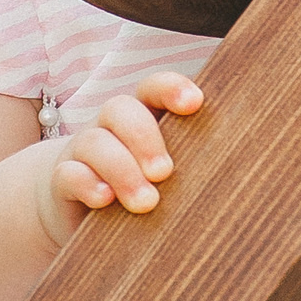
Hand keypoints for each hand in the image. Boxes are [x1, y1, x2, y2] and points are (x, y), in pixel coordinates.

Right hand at [35, 69, 205, 243]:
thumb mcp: (166, 173)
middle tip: (165, 173)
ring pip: (95, 141)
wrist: (80, 212)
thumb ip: (193, 163)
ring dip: (122, 170)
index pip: (153, 88)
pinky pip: (68, 173)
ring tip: (146, 203)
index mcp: (144, 117)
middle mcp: (111, 127)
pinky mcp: (62, 181)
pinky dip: (87, 183)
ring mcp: (83, 151)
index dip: (171, 88)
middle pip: (120, 108)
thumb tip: (238, 174)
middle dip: (144, 137)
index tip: (194, 103)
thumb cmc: (142, 188)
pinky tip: (105, 199)